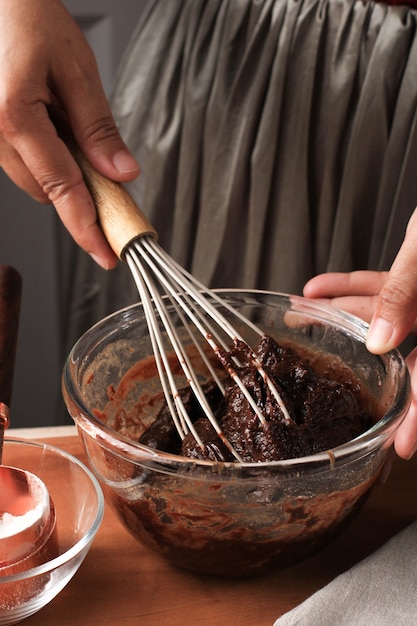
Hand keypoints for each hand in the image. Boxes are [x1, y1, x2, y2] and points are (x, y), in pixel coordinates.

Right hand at [0, 0, 139, 268]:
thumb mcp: (77, 68)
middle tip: (106, 165)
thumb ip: (98, 127)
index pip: (61, 190)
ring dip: (61, 169)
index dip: (88, 227)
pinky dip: (45, 155)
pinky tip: (50, 122)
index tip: (107, 253)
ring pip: (34, 179)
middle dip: (80, 189)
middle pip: (47, 191)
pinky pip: (21, 161)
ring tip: (66, 120)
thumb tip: (121, 172)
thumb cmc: (26, 14)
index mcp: (14, 117)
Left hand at [304, 266, 416, 458]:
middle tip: (322, 387)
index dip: (414, 417)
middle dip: (354, 368)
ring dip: (335, 319)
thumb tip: (379, 340)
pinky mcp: (410, 273)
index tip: (401, 448)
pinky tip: (315, 290)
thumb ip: (403, 296)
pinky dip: (344, 289)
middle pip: (393, 355)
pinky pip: (376, 288)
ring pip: (377, 318)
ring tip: (298, 322)